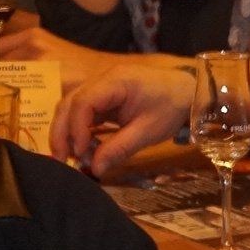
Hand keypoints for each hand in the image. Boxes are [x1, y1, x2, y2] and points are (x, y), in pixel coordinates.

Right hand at [53, 60, 199, 175]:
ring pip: (72, 107)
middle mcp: (102, 80)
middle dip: (62, 132)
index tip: (80, 152)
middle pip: (69, 102)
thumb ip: (120, 149)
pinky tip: (84, 149)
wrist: (187, 91)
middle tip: (62, 159)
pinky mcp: (104, 98)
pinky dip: (80, 131)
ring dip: (67, 132)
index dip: (76, 128)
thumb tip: (95, 169)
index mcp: (115, 81)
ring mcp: (101, 88)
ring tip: (72, 158)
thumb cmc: (170, 107)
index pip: (83, 101)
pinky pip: (84, 113)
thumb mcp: (148, 131)